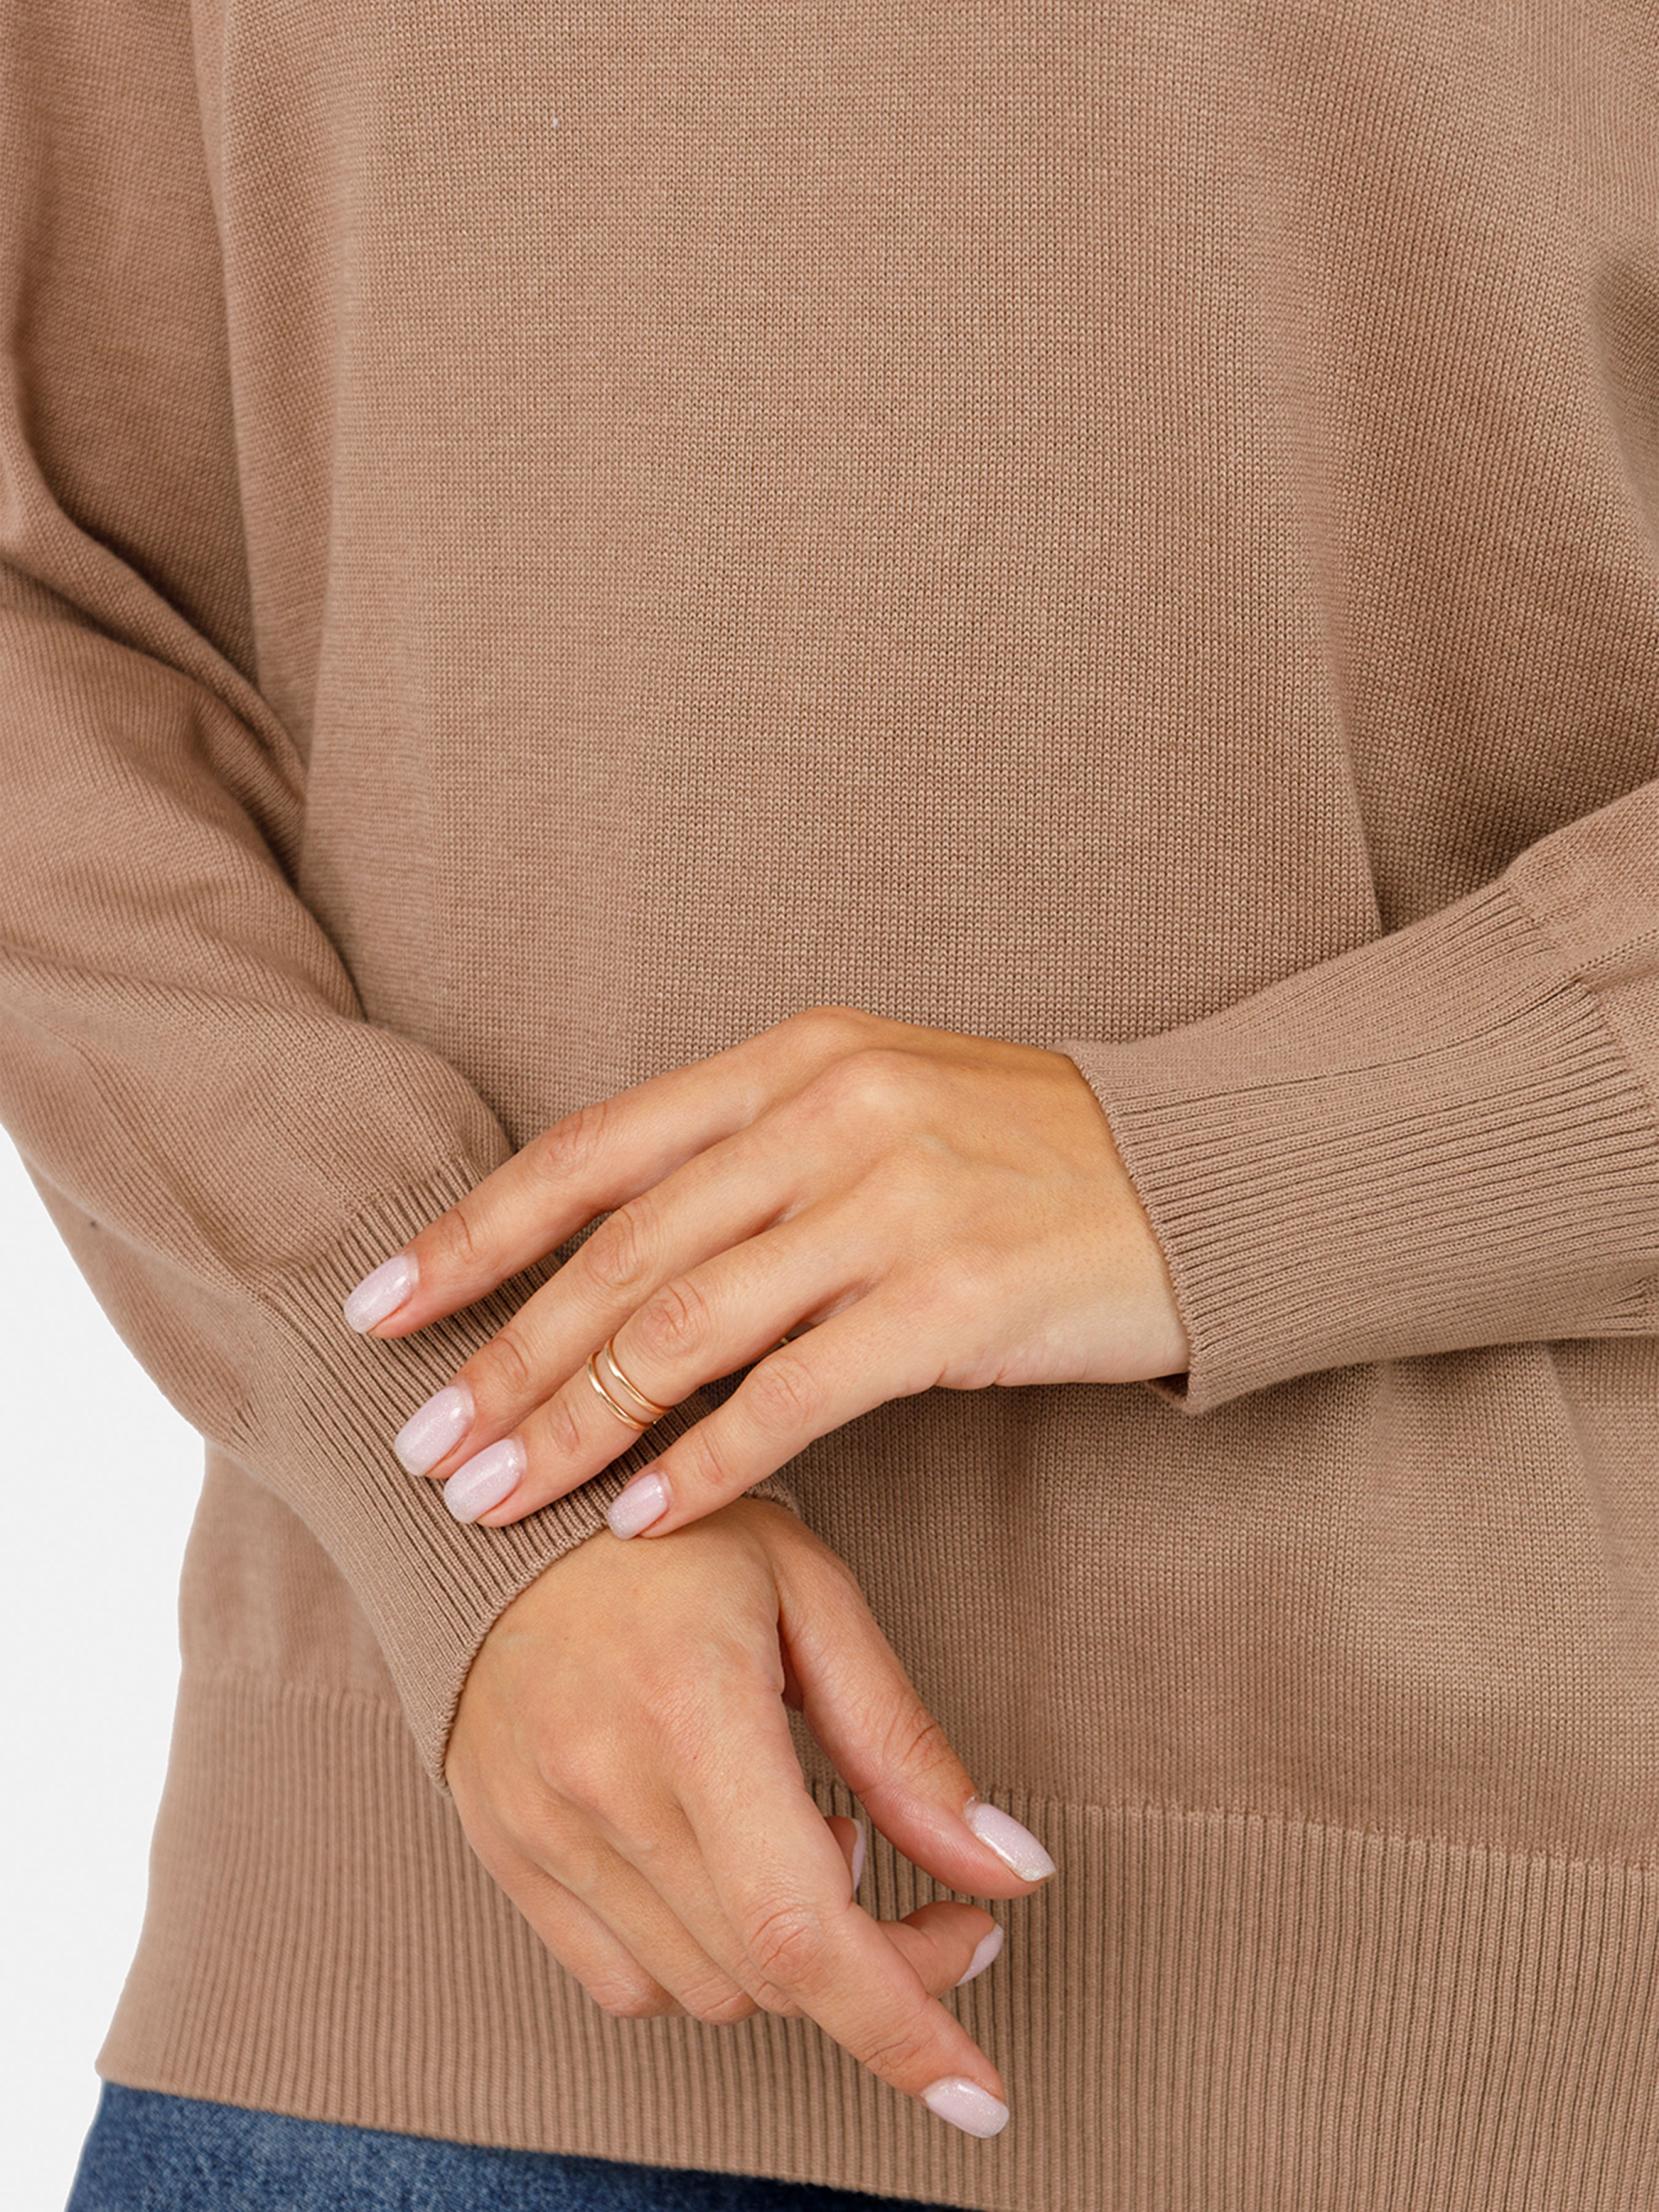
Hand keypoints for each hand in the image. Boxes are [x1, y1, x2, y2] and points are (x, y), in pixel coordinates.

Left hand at [347, 1003, 1187, 1534]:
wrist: (1206, 1174)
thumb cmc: (1026, 1155)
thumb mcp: (876, 1113)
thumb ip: (750, 1164)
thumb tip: (611, 1267)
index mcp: (792, 1061)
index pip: (592, 1151)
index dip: (474, 1232)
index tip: (381, 1307)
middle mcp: (828, 1115)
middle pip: (618, 1252)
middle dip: (502, 1359)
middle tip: (422, 1447)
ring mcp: (891, 1202)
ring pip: (684, 1328)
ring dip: (574, 1427)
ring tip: (496, 1503)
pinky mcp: (955, 1297)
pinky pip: (795, 1395)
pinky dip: (705, 1463)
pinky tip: (643, 1519)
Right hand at [446, 1496, 1052, 2136]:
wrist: (500, 1513)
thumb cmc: (677, 1540)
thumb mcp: (812, 1597)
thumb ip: (903, 1744)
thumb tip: (1011, 1870)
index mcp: (693, 1709)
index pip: (804, 1928)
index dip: (904, 2028)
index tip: (981, 2090)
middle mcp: (605, 1787)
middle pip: (773, 1974)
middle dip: (885, 1971)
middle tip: (938, 1905)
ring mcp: (541, 1830)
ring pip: (708, 1989)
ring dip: (793, 1959)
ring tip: (810, 1841)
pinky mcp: (506, 1853)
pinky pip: (628, 1982)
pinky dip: (704, 1957)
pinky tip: (725, 1865)